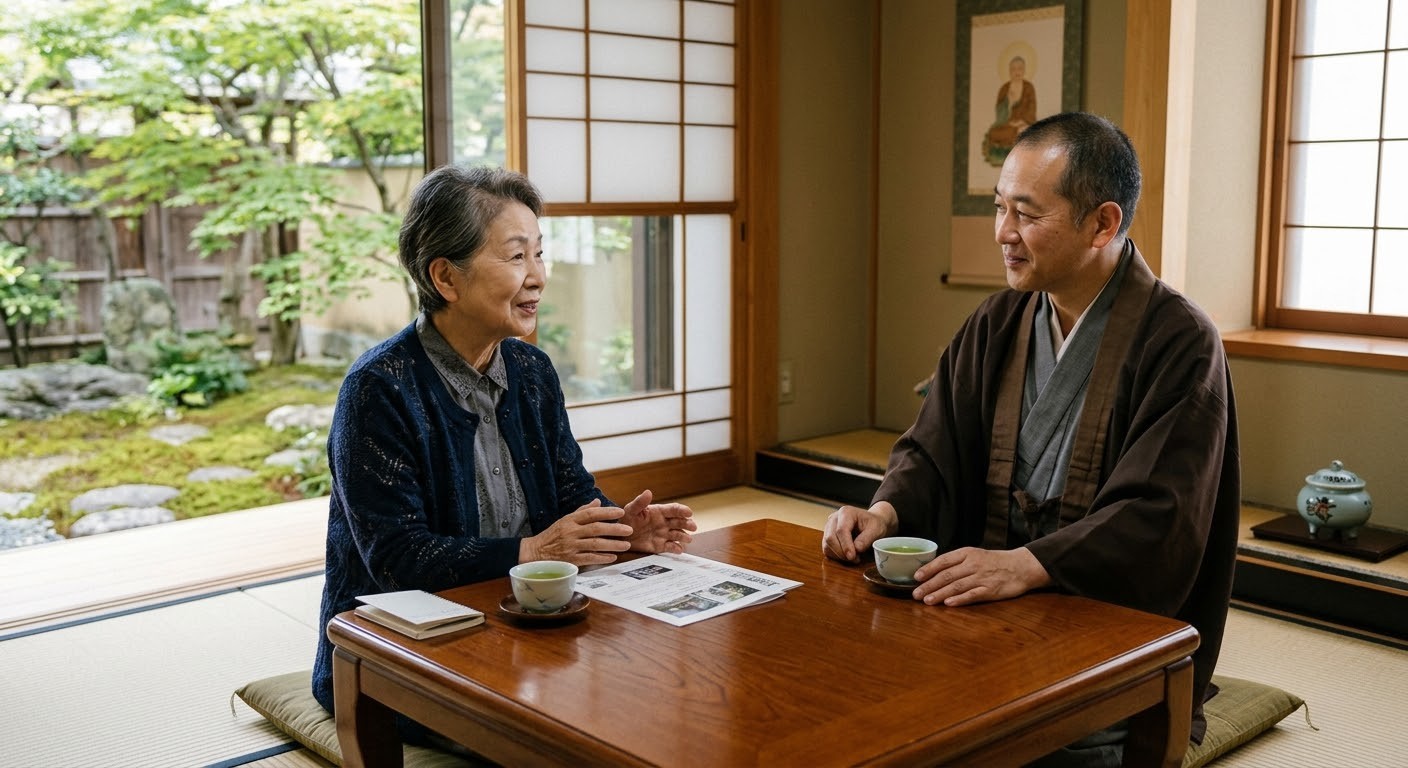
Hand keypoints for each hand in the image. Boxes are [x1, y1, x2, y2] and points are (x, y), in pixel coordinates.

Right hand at [519, 499, 632, 565]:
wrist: (535, 553)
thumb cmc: (552, 535)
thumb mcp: (565, 520)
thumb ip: (582, 511)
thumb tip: (598, 502)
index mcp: (570, 520)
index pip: (591, 514)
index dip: (607, 512)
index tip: (621, 512)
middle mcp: (570, 532)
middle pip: (596, 528)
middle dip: (614, 529)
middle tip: (629, 530)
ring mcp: (570, 546)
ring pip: (595, 544)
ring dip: (612, 545)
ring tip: (626, 545)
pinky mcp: (570, 560)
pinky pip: (589, 558)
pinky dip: (601, 558)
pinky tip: (612, 557)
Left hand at [618, 489, 696, 553]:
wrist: (621, 535)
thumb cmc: (626, 519)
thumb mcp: (631, 510)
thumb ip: (640, 502)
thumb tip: (648, 492)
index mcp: (659, 512)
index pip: (674, 509)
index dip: (682, 510)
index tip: (689, 512)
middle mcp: (664, 522)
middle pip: (680, 522)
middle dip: (688, 524)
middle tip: (693, 527)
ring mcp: (664, 534)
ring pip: (678, 534)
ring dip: (684, 536)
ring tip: (687, 539)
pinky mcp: (660, 546)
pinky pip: (671, 547)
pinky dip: (676, 548)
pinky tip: (679, 549)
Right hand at [822, 502, 897, 562]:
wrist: (871, 523)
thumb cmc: (874, 524)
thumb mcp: (876, 529)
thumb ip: (866, 538)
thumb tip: (856, 549)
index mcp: (846, 512)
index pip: (841, 530)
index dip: (845, 545)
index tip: (852, 557)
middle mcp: (834, 518)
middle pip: (830, 538)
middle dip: (841, 552)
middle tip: (855, 559)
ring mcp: (829, 527)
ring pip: (826, 545)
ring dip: (838, 555)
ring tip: (854, 558)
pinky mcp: (827, 536)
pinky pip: (827, 549)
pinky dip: (836, 556)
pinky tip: (847, 556)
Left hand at [911, 546, 1050, 606]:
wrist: (1021, 566)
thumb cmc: (994, 561)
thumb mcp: (975, 555)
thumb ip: (957, 562)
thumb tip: (933, 571)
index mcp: (967, 553)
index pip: (944, 560)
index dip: (929, 569)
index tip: (916, 577)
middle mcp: (973, 564)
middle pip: (947, 575)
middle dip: (929, 585)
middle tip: (916, 594)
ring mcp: (982, 577)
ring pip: (956, 586)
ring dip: (940, 594)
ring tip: (927, 601)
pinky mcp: (990, 590)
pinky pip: (972, 595)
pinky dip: (960, 599)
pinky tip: (948, 604)